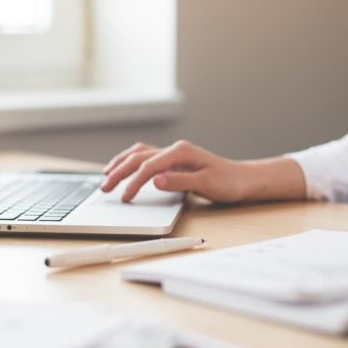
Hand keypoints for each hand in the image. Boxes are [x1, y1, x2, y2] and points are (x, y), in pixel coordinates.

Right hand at [100, 140, 249, 202]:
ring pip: (139, 154)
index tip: (125, 198)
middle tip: (104, 188)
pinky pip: (146, 157)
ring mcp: (173, 154)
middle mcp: (175, 149)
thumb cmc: (228, 182)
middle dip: (119, 172)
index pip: (148, 166)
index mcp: (181, 152)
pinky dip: (131, 161)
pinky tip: (125, 167)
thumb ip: (179, 182)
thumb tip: (154, 180)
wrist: (243, 180)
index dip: (133, 182)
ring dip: (121, 163)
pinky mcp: (174, 161)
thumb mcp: (206, 184)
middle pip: (138, 158)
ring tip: (106, 175)